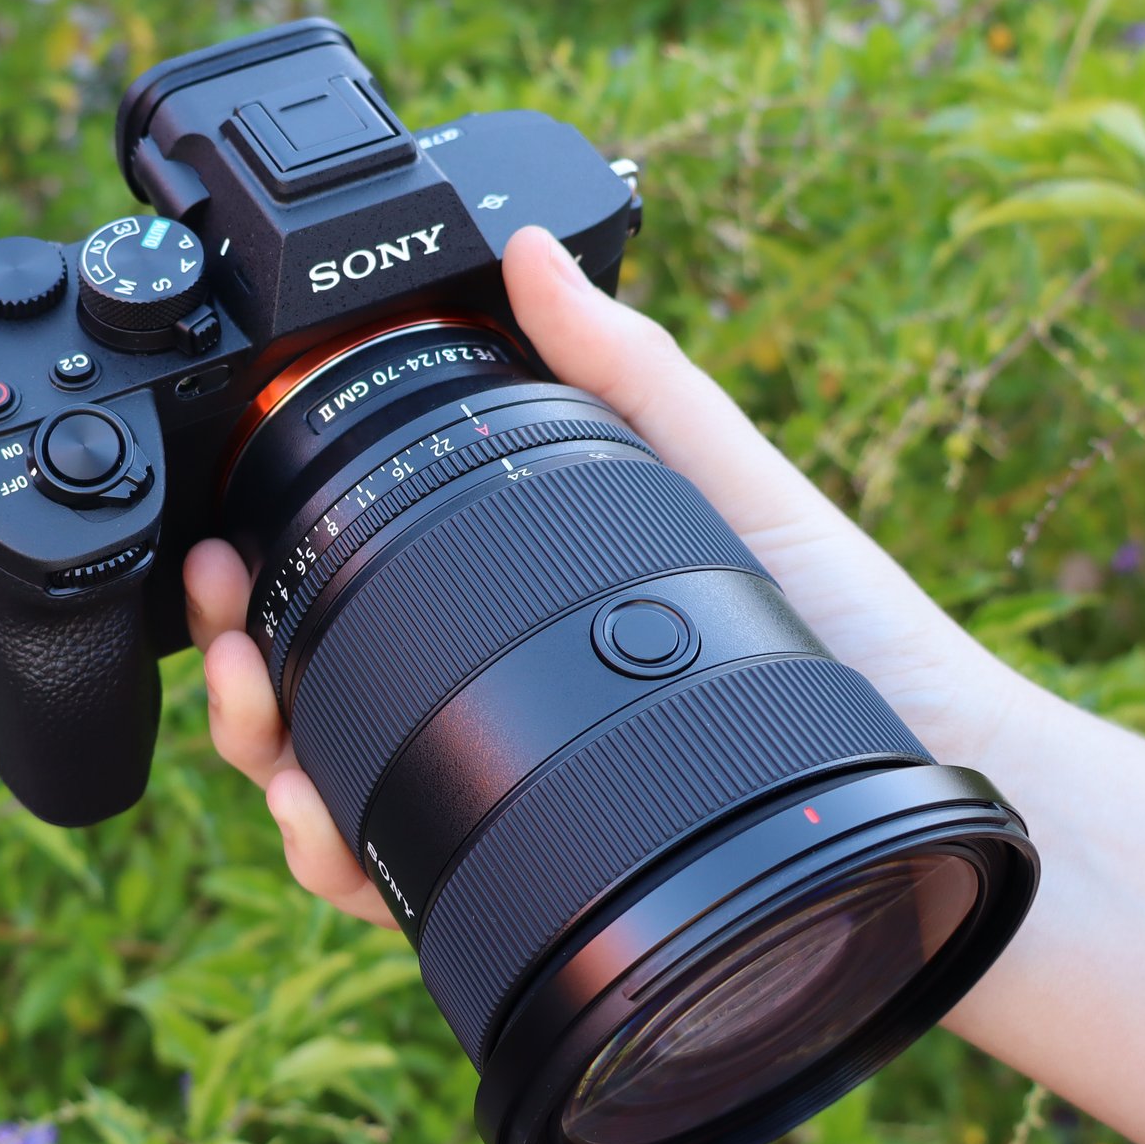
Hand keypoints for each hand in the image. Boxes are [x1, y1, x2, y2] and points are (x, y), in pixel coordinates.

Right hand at [182, 224, 1030, 926]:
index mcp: (509, 619)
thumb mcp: (724, 480)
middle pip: (305, 697)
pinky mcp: (521, 896)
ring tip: (260, 722)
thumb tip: (529, 247)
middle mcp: (484, 715)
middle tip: (217, 633)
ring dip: (260, 762)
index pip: (351, 593)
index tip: (217, 537)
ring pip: (322, 794)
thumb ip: (626, 372)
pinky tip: (321, 828)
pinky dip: (333, 866)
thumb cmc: (844, 636)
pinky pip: (392, 893)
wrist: (927, 793)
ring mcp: (493, 808)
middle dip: (232, 669)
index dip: (260, 573)